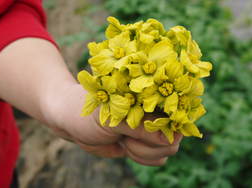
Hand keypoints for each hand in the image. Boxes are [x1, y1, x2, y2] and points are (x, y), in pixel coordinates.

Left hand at [43, 83, 182, 165]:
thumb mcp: (113, 119)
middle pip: (175, 135)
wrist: (72, 121)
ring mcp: (153, 126)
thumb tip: (169, 140)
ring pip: (167, 150)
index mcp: (152, 92)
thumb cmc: (89, 111)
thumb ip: (141, 129)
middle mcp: (157, 108)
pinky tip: (124, 144)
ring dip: (142, 150)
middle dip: (149, 142)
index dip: (171, 123)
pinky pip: (158, 158)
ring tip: (121, 137)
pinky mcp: (147, 142)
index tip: (145, 128)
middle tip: (125, 134)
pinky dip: (141, 156)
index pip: (178, 108)